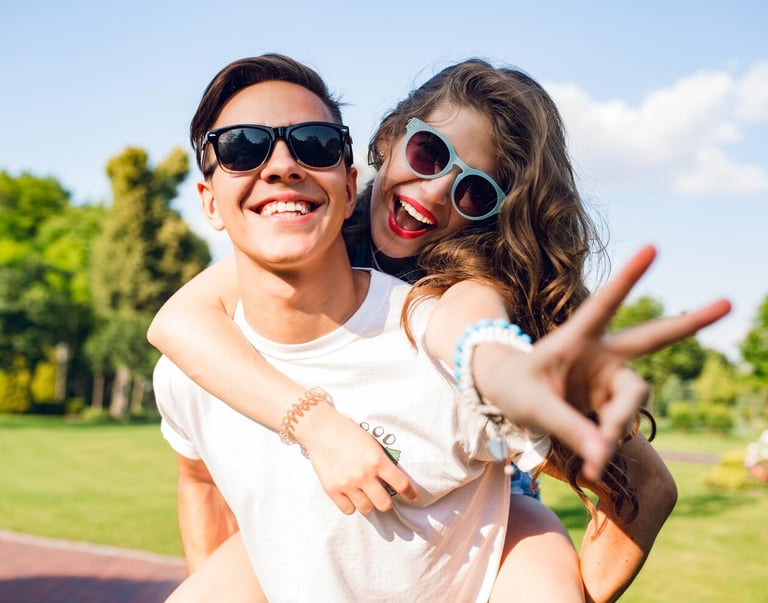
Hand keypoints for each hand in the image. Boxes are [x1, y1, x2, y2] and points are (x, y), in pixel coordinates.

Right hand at [295, 402, 418, 513]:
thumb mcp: (372, 444)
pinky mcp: (332, 489)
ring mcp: (347, 484)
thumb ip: (381, 462)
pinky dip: (351, 505)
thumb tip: (391, 482)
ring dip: (368, 503)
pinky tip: (350, 495)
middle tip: (382, 496)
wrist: (321, 429)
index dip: (410, 494)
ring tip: (364, 494)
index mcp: (377, 460)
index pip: (401, 484)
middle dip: (385, 501)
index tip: (413, 498)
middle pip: (384, 504)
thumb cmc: (349, 433)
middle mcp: (364, 475)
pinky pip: (348, 510)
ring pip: (367, 509)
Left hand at [491, 245, 729, 480]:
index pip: (605, 304)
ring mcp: (609, 378)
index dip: (629, 278)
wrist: (509, 398)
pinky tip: (591, 465)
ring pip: (633, 399)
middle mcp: (602, 354)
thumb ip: (569, 428)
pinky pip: (620, 426)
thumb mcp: (533, 406)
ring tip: (594, 456)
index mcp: (577, 338)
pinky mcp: (611, 402)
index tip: (653, 248)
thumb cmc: (516, 389)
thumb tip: (605, 454)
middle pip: (652, 337)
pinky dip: (606, 445)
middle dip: (690, 323)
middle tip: (728, 302)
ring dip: (617, 424)